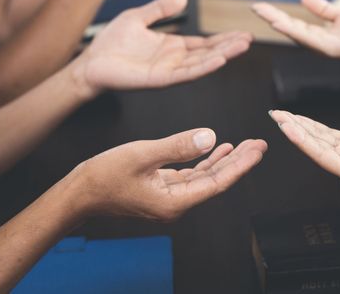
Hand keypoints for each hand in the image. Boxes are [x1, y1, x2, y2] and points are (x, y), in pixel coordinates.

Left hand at [73, 0, 252, 95]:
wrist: (89, 63)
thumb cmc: (110, 44)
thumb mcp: (139, 18)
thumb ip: (161, 9)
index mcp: (172, 47)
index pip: (204, 44)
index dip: (223, 39)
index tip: (242, 33)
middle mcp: (174, 61)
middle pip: (208, 53)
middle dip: (229, 46)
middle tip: (249, 38)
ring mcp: (168, 71)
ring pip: (201, 63)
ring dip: (222, 55)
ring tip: (241, 47)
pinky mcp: (159, 80)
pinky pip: (185, 74)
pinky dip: (203, 67)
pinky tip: (218, 60)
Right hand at [74, 128, 267, 219]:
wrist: (79, 193)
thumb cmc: (104, 176)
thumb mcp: (143, 154)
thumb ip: (177, 146)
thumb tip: (210, 137)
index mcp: (174, 202)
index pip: (217, 183)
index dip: (240, 165)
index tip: (258, 151)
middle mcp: (176, 203)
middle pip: (216, 181)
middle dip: (240, 162)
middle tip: (260, 145)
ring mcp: (169, 196)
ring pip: (206, 177)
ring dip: (225, 160)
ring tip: (245, 145)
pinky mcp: (162, 188)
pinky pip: (192, 175)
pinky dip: (206, 161)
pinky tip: (217, 148)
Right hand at [252, 0, 339, 63]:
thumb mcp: (339, 16)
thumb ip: (322, 9)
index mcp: (317, 35)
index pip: (293, 23)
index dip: (277, 15)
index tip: (261, 6)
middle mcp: (315, 43)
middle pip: (289, 28)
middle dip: (271, 17)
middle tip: (254, 6)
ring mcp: (320, 47)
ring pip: (294, 33)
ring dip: (277, 22)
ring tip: (262, 12)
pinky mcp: (328, 49)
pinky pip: (307, 38)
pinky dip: (292, 30)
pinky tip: (280, 23)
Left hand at [269, 110, 339, 193]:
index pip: (319, 154)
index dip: (301, 140)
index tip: (285, 127)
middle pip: (312, 144)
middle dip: (293, 130)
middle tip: (274, 115)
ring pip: (317, 137)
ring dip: (299, 126)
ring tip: (281, 115)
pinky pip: (328, 133)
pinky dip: (314, 125)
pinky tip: (302, 119)